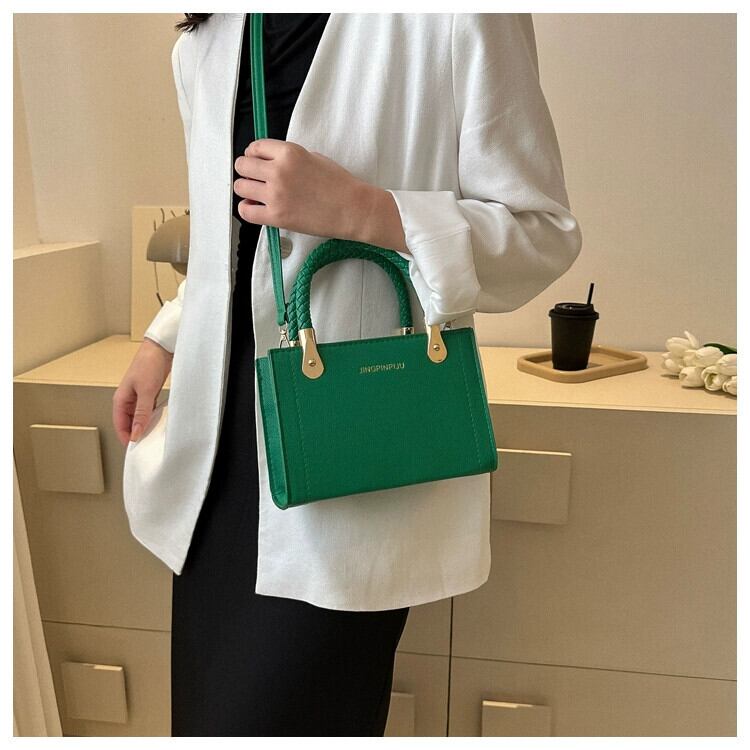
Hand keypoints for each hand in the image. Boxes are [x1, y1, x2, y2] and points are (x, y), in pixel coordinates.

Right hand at [112, 338, 172, 446]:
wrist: (161, 348)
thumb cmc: (149, 364)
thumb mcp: (145, 392)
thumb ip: (141, 414)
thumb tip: (135, 433)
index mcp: (120, 399)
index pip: (119, 425)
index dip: (126, 437)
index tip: (135, 449)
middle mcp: (127, 399)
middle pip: (128, 422)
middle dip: (135, 433)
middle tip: (146, 445)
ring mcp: (138, 396)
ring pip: (139, 417)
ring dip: (144, 426)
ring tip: (153, 436)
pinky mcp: (149, 393)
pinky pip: (148, 410)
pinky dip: (152, 417)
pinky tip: (160, 422)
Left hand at [233, 139, 407, 252]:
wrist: (352, 209)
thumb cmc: (338, 184)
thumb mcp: (313, 157)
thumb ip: (288, 158)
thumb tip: (269, 163)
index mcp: (288, 152)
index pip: (254, 147)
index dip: (253, 155)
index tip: (256, 161)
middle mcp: (278, 171)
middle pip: (242, 165)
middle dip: (247, 171)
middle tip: (255, 178)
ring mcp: (275, 194)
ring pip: (240, 187)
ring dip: (246, 189)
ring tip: (257, 194)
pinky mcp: (276, 216)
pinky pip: (245, 211)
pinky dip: (247, 208)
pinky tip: (256, 208)